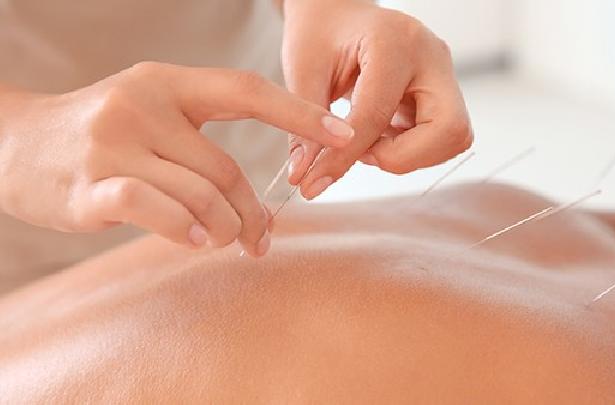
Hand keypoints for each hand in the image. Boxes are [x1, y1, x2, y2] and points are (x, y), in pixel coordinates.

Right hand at [0, 62, 353, 255]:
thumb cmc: (99, 135)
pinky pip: (159, 212)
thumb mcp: (150, 115)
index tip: (344, 134)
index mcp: (166, 82)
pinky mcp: (91, 185)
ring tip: (227, 242)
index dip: (299, 113)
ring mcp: (113, 143)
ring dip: (225, 228)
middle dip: (253, 211)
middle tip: (263, 239)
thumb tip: (254, 200)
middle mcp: (142, 104)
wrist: (11, 143)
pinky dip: (187, 232)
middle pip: (226, 167)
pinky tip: (198, 242)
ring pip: (200, 196)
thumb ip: (200, 144)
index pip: (246, 91)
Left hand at [282, 0, 472, 198]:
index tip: (313, 182)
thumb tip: (304, 177)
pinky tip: (379, 137)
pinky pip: (441, 139)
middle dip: (403, 158)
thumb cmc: (320, 33)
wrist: (340, 13)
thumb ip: (306, 124)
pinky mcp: (443, 93)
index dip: (344, 155)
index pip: (377, 114)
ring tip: (367, 143)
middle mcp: (432, 57)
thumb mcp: (303, 70)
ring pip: (451, 140)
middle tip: (364, 154)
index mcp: (394, 42)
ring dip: (407, 156)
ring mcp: (444, 75)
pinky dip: (410, 150)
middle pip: (448, 130)